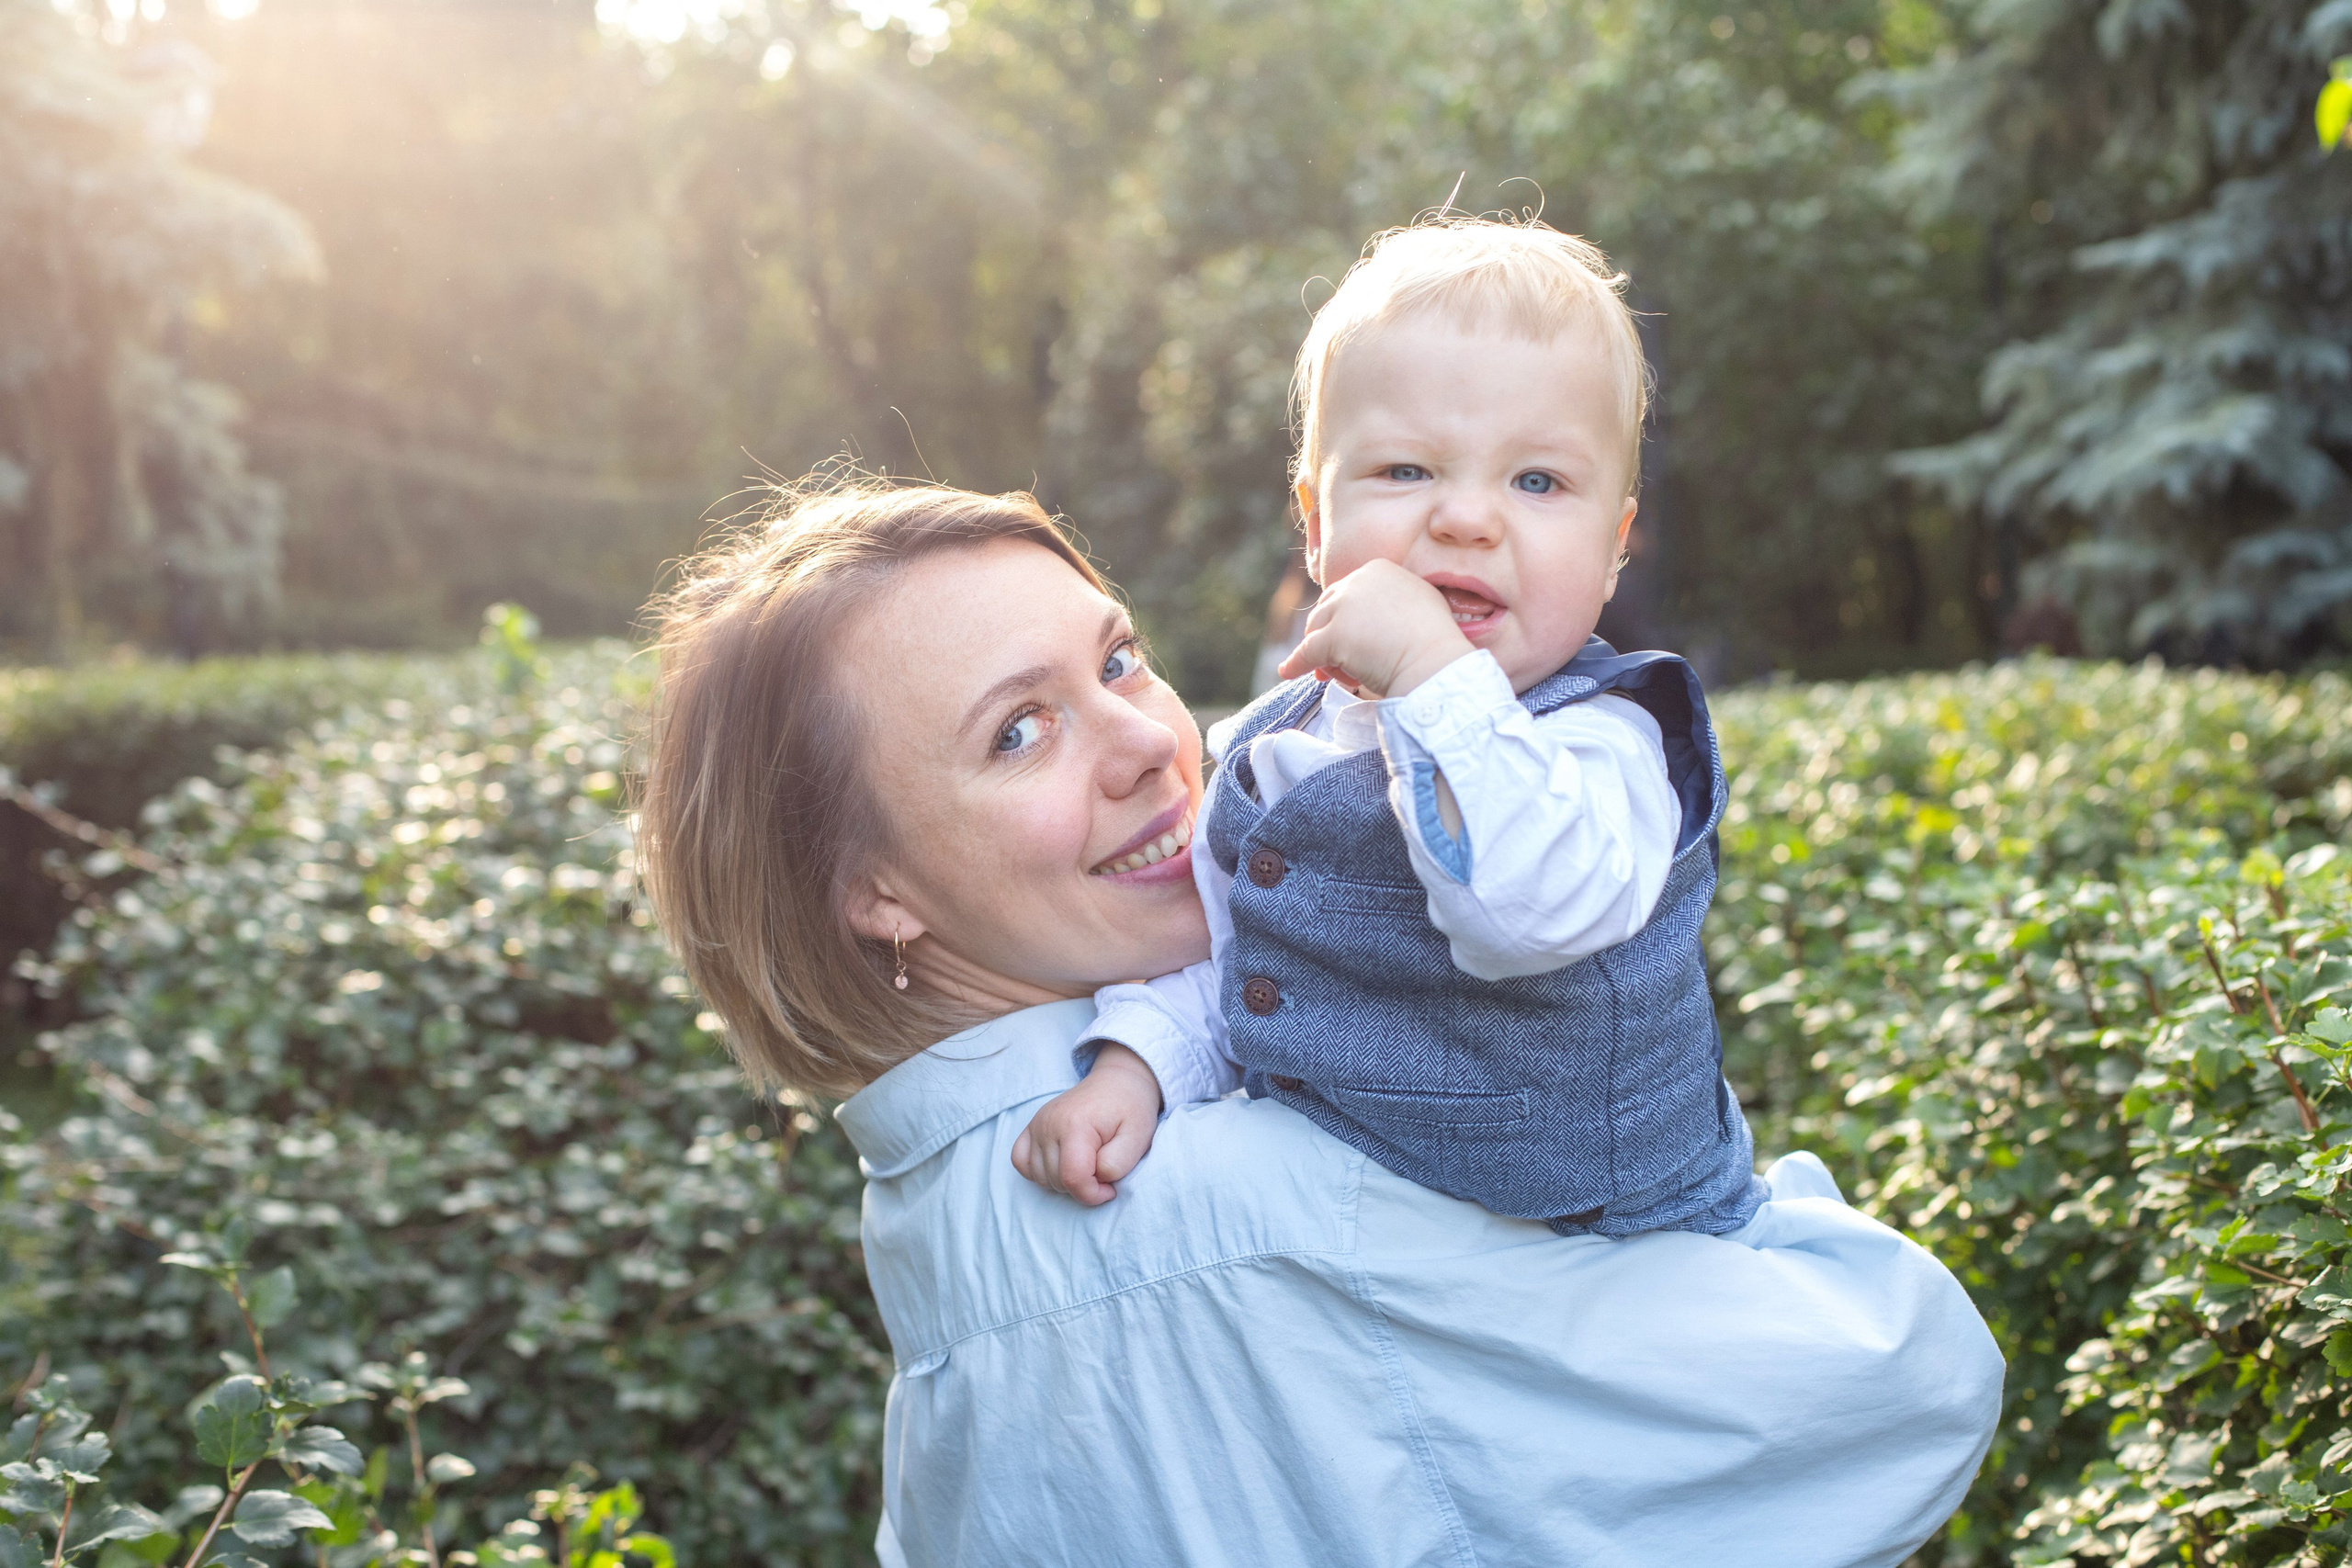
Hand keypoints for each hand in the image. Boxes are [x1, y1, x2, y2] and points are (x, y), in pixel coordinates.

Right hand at [1011, 1044, 1163, 1204]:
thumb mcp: (1138, 1138)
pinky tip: (1060, 1166)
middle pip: (1057, 1181)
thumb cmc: (1130, 1110)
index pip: (1073, 1179)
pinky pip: (1020, 1161)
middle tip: (1102, 1172)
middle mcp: (1049, 1123)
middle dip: (1082, 1187)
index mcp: (1076, 1125)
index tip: (1110, 1188)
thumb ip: (1118, 1164)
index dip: (1093, 1194)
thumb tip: (1096, 1178)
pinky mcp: (1031, 1126)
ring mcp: (1037, 1124)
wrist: (1117, 1082)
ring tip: (1087, 1166)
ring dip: (1064, 1182)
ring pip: (1040, 1177)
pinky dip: (1038, 1172)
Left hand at [1277, 559, 1472, 697]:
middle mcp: (1358, 581)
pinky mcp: (1333, 635)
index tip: (1349, 639)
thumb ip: (1392, 600)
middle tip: (1333, 661)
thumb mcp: (1418, 602)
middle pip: (1326, 609)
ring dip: (1323, 654)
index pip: (1346, 593)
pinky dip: (1296, 663)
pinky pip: (1307, 652)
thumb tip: (1376, 616)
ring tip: (1339, 675)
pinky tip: (1288, 671)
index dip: (1343, 619)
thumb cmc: (1434, 640)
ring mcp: (1344, 607)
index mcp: (1378, 569)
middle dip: (1327, 635)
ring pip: (1315, 631)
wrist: (1435, 662)